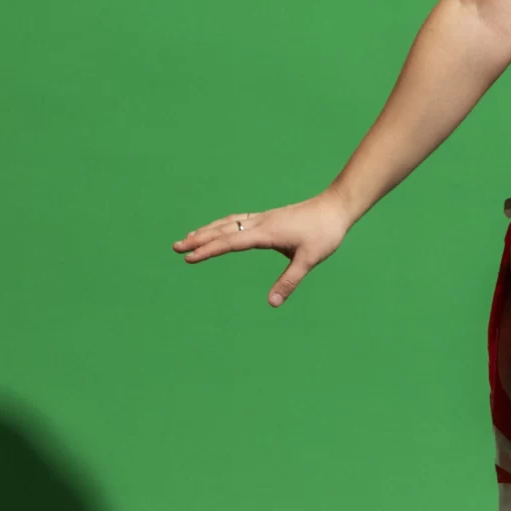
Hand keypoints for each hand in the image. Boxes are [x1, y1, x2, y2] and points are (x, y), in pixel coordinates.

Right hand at [171, 190, 353, 307]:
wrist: (335, 208)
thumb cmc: (324, 233)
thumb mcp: (310, 259)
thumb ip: (290, 281)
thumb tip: (273, 303)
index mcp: (267, 233)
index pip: (230, 242)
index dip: (208, 250)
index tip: (189, 257)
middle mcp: (260, 223)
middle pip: (222, 231)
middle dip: (198, 239)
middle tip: (175, 247)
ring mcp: (263, 219)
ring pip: (228, 223)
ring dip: (207, 230)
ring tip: (188, 237)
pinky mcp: (268, 218)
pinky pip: (238, 221)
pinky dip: (222, 225)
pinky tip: (218, 230)